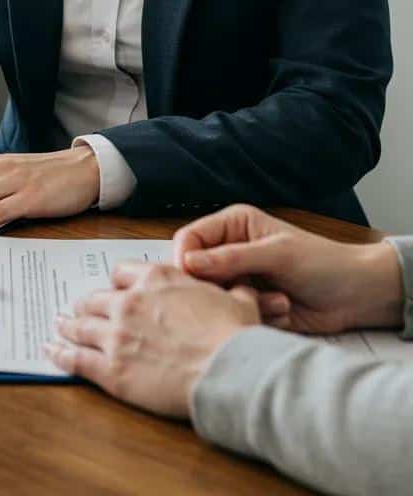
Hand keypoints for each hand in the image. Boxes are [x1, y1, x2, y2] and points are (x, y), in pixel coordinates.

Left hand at [45, 261, 259, 417]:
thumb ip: (231, 288)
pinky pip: (75, 358)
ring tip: (59, 325)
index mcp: (156, 279)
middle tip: (80, 310)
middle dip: (87, 304)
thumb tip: (243, 285)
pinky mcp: (111, 369)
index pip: (121, 272)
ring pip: (79, 325)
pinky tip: (51, 351)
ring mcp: (116, 335)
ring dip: (67, 324)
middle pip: (94, 298)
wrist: (229, 370)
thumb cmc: (236, 336)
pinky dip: (60, 353)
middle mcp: (129, 302)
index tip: (114, 290)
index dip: (116, 283)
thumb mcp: (239, 300)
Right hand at [173, 204, 403, 333]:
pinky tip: (284, 307)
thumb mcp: (276, 254)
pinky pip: (235, 314)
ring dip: (242, 302)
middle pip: (196, 271)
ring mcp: (239, 279)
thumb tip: (189, 262)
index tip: (190, 279)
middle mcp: (230, 251)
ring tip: (276, 300)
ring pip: (214, 296)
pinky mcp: (249, 304)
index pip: (190, 238)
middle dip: (216, 287)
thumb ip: (231, 258)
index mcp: (232, 226)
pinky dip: (256, 315)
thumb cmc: (323, 263)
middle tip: (239, 294)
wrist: (358, 295)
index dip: (184, 259)